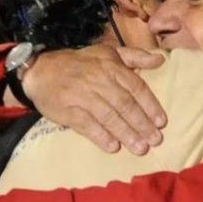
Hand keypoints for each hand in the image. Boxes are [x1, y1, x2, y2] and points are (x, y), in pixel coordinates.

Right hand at [21, 44, 167, 154]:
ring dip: (126, 133)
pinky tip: (113, 147)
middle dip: (142, 124)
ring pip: (109, 116)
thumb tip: (160, 60)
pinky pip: (87, 125)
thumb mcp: (108, 53)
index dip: (150, 105)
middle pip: (125, 104)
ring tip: (140, 148)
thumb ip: (135, 57)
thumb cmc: (80, 64)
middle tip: (155, 140)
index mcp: (111, 67)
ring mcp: (82, 96)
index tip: (161, 122)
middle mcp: (98, 81)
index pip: (136, 87)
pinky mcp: (68, 110)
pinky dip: (101, 136)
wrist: (40, 70)